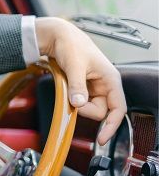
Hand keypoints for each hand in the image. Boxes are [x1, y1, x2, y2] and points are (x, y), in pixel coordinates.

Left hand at [35, 16, 125, 144]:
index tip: (102, 139)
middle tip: (71, 96)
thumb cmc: (72, 45)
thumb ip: (77, 86)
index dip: (111, 125)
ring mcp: (94, 87)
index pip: (118, 109)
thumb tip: (78, 104)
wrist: (58, 37)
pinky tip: (66, 88)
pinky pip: (78, 101)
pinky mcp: (83, 88)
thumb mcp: (74, 66)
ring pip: (87, 107)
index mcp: (111, 80)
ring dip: (75, 103)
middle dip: (83, 109)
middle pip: (99, 111)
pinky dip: (71, 99)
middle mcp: (105, 85)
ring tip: (68, 85)